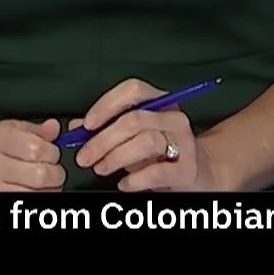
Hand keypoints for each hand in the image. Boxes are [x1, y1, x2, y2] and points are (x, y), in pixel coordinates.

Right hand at [0, 118, 63, 191]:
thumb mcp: (11, 130)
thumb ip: (36, 129)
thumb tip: (54, 127)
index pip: (37, 148)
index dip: (52, 152)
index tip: (51, 152)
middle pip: (40, 174)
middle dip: (55, 172)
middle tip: (52, 169)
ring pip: (38, 193)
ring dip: (50, 188)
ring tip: (44, 181)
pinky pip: (30, 204)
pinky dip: (40, 197)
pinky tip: (35, 190)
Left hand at [73, 79, 213, 191]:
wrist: (198, 173)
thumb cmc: (159, 153)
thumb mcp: (132, 137)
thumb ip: (104, 129)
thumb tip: (75, 127)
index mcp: (160, 102)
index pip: (132, 90)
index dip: (106, 105)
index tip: (86, 125)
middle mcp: (174, 118)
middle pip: (133, 120)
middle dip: (102, 140)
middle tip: (84, 157)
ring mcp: (184, 143)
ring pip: (145, 142)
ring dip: (116, 157)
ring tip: (101, 169)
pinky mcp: (187, 169)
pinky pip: (157, 172)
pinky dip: (135, 179)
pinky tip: (124, 184)